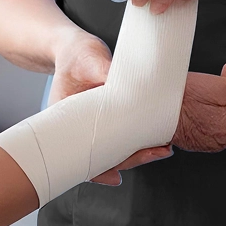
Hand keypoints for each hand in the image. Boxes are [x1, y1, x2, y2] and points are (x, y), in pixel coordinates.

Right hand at [50, 31, 177, 184]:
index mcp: (63, 120)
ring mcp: (94, 126)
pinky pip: (121, 137)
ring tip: (162, 149)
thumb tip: (124, 84)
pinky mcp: (107, 120)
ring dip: (137, 152)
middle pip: (101, 157)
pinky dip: (137, 139)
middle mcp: (79, 129)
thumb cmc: (77, 56)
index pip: (78, 154)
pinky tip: (156, 140)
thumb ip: (103, 72)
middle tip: (155, 153)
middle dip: (129, 160)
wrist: (76, 49)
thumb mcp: (88, 61)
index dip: (98, 169)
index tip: (116, 176)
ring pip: (114, 150)